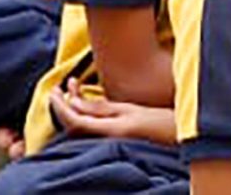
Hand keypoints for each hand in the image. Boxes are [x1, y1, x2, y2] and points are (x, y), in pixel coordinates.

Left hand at [51, 89, 178, 144]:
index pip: (73, 121)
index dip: (59, 106)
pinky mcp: (111, 139)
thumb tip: (74, 103)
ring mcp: (106, 142)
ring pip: (80, 128)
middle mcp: (103, 141)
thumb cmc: (158, 122)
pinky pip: (89, 129)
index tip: (53, 90)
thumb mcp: (129, 110)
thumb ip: (101, 108)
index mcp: (108, 132)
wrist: (177, 138)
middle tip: (58, 87)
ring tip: (72, 87)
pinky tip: (84, 100)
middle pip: (73, 126)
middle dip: (62, 106)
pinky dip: (83, 114)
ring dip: (72, 108)